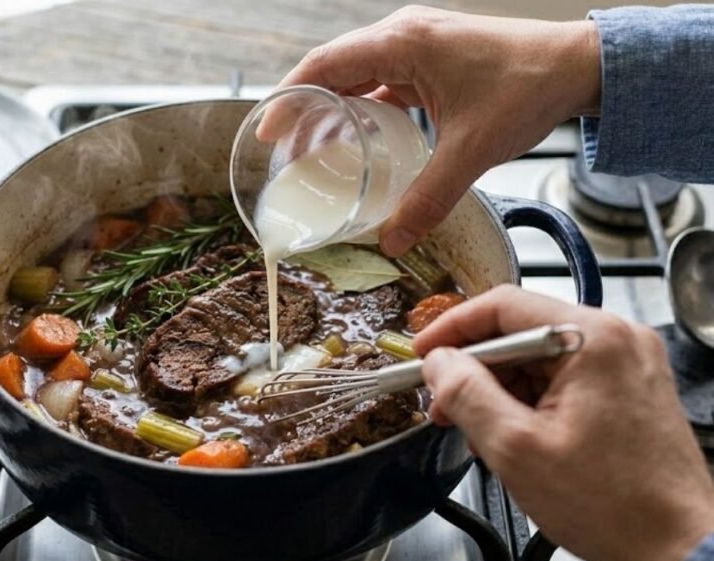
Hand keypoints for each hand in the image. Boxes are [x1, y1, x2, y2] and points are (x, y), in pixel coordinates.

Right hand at [276, 6, 600, 255]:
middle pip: (331, 67)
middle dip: (302, 108)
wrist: (578, 64)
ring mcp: (415, 43)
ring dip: (330, 107)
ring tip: (309, 148)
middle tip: (281, 150)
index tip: (265, 133)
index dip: (288, 99)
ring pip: (354, 73)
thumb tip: (393, 242)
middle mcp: (401, 35)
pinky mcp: (429, 57)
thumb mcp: (471, 151)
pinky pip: (379, 79)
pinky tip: (354, 138)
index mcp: (402, 43)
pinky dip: (359, 106)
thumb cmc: (527, 90)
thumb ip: (429, 199)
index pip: (323, 65)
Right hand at [414, 286, 713, 560]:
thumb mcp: (516, 448)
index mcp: (593, 339)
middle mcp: (617, 341)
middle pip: (521, 333)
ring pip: (539, 359)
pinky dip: (530, 403)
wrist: (678, 550)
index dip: (451, 328)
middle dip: (475, 369)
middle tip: (443, 402)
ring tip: (476, 431)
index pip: (503, 306)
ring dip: (500, 391)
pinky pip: (563, 380)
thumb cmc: (615, 506)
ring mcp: (626, 365)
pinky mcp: (628, 391)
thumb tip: (439, 362)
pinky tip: (511, 436)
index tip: (423, 352)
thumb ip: (467, 394)